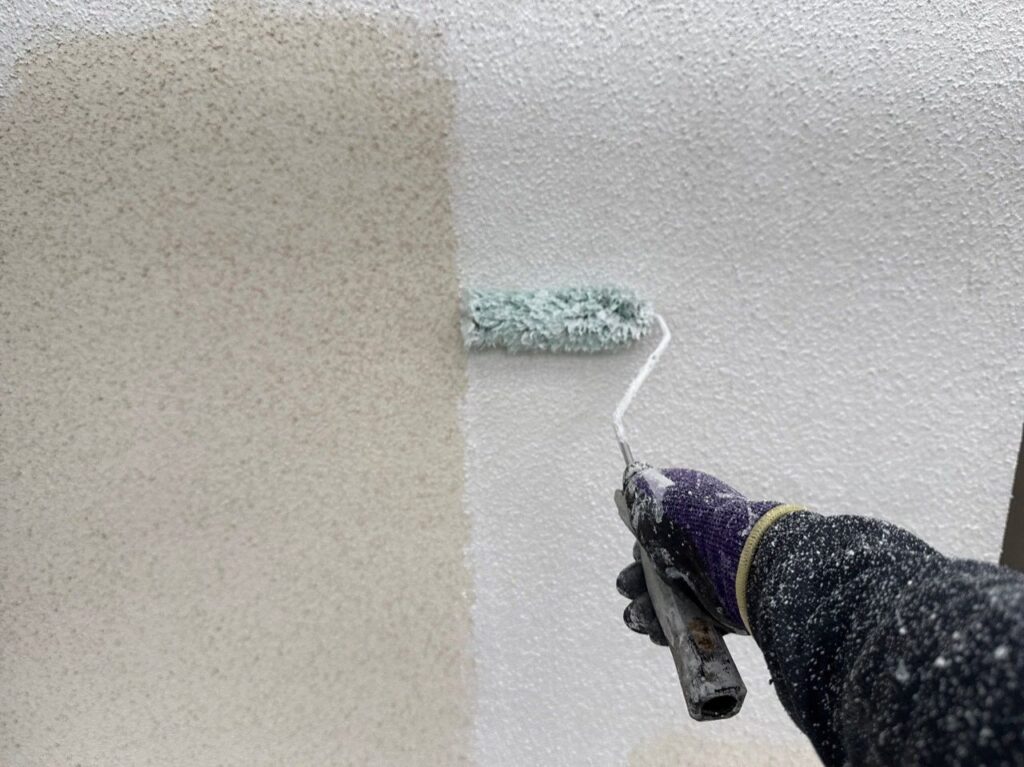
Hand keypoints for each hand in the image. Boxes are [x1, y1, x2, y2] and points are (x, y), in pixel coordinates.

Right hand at [617, 466, 782, 633]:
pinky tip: (659, 631)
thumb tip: (629, 473)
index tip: (635, 556)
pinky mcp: (718, 611)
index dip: (639, 548)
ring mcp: (708, 581)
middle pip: (654, 570)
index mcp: (687, 520)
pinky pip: (686, 622)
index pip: (655, 536)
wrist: (746, 567)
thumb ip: (639, 488)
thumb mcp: (660, 500)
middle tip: (629, 589)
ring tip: (641, 617)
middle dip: (635, 583)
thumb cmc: (698, 529)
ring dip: (645, 610)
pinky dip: (668, 628)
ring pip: (665, 600)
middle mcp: (697, 549)